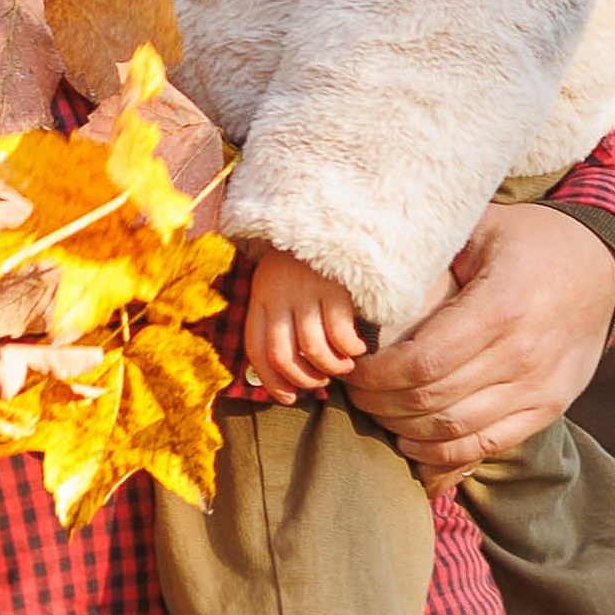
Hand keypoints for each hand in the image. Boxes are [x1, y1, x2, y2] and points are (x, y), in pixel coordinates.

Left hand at [245, 249, 367, 400]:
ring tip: (344, 366)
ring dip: (331, 368)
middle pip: (282, 356)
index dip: (271, 381)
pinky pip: (340, 333)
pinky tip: (358, 348)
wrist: (329, 217)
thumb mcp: (279, 282)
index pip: (256, 350)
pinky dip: (350, 349)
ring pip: (312, 349)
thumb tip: (284, 369)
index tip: (288, 398)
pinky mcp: (334, 287)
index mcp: (261, 295)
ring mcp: (306, 291)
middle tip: (320, 383)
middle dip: (303, 379)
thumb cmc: (305, 260)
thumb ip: (277, 316)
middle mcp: (278, 295)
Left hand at [346, 206, 614, 485]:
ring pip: (455, 430)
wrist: (602, 265)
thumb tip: (368, 284)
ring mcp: (540, 387)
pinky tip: (413, 443)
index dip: (377, 375)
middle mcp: (523, 354)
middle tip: (354, 393)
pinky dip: (444, 455)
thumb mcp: (480, 229)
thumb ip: (431, 258)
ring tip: (378, 414)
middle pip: (432, 400)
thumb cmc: (529, 240)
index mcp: (501, 306)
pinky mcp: (549, 408)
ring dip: (405, 430)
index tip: (352, 369)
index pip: (422, 361)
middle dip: (381, 404)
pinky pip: (488, 445)